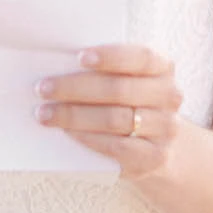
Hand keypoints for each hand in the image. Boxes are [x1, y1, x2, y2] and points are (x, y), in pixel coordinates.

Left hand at [37, 46, 182, 176]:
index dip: (110, 56)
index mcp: (163, 68)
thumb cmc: (129, 103)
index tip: (79, 57)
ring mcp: (165, 127)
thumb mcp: (126, 80)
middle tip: (43, 88)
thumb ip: (103, 70)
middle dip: (76, 88)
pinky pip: (117, 146)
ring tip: (46, 113)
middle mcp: (169, 96)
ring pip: (115, 119)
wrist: (157, 148)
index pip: (140, 57)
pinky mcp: (155, 156)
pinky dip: (88, 138)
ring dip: (74, 116)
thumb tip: (56, 63)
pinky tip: (68, 133)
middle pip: (120, 89)